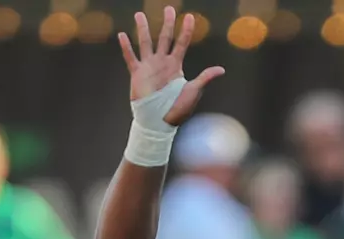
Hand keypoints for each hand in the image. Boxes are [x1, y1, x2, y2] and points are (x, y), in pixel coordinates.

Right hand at [118, 7, 223, 126]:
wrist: (160, 122)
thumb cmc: (177, 109)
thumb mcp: (193, 91)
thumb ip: (204, 78)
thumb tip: (221, 69)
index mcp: (175, 66)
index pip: (182, 44)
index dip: (186, 31)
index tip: (189, 17)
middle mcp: (162, 63)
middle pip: (165, 38)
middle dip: (167, 24)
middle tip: (169, 8)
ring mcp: (149, 67)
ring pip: (145, 43)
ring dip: (143, 29)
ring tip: (139, 14)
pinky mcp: (137, 75)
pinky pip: (130, 58)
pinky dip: (126, 47)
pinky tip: (122, 35)